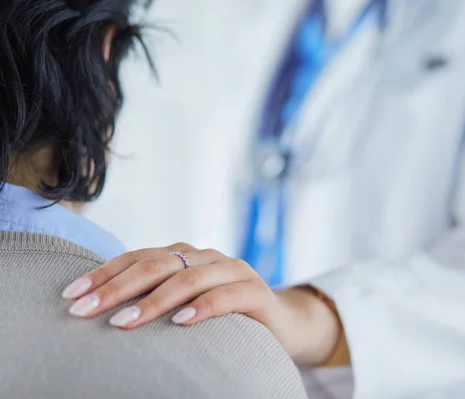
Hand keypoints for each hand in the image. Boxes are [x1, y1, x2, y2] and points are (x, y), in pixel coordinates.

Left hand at [62, 243, 339, 364]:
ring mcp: (233, 271)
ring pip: (188, 278)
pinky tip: (180, 321)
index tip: (72, 295)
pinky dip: (202, 307)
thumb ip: (156, 296)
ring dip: (153, 300)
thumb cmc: (222, 315)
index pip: (138, 256)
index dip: (104, 273)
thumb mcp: (185, 303)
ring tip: (123, 322)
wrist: (279, 322)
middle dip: (117, 287)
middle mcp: (207, 257)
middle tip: (85, 310)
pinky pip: (226, 296)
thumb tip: (102, 308)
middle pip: (157, 264)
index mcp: (186, 255)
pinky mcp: (255, 292)